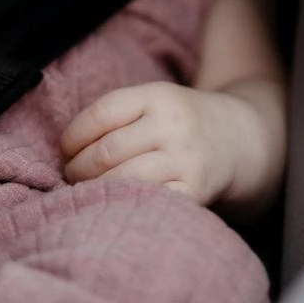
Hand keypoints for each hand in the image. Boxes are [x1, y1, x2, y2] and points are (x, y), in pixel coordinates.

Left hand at [61, 79, 278, 214]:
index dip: (74, 134)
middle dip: (78, 168)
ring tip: (87, 193)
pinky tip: (116, 205)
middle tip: (71, 176)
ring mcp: (185, 159)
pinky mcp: (195, 191)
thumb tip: (66, 149)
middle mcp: (172, 124)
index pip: (103, 112)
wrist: (238, 137)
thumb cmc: (180, 122)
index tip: (65, 149)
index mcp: (158, 96)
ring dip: (95, 191)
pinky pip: (149, 203)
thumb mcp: (156, 101)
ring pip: (124, 180)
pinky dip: (125, 206)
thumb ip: (119, 116)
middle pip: (108, 151)